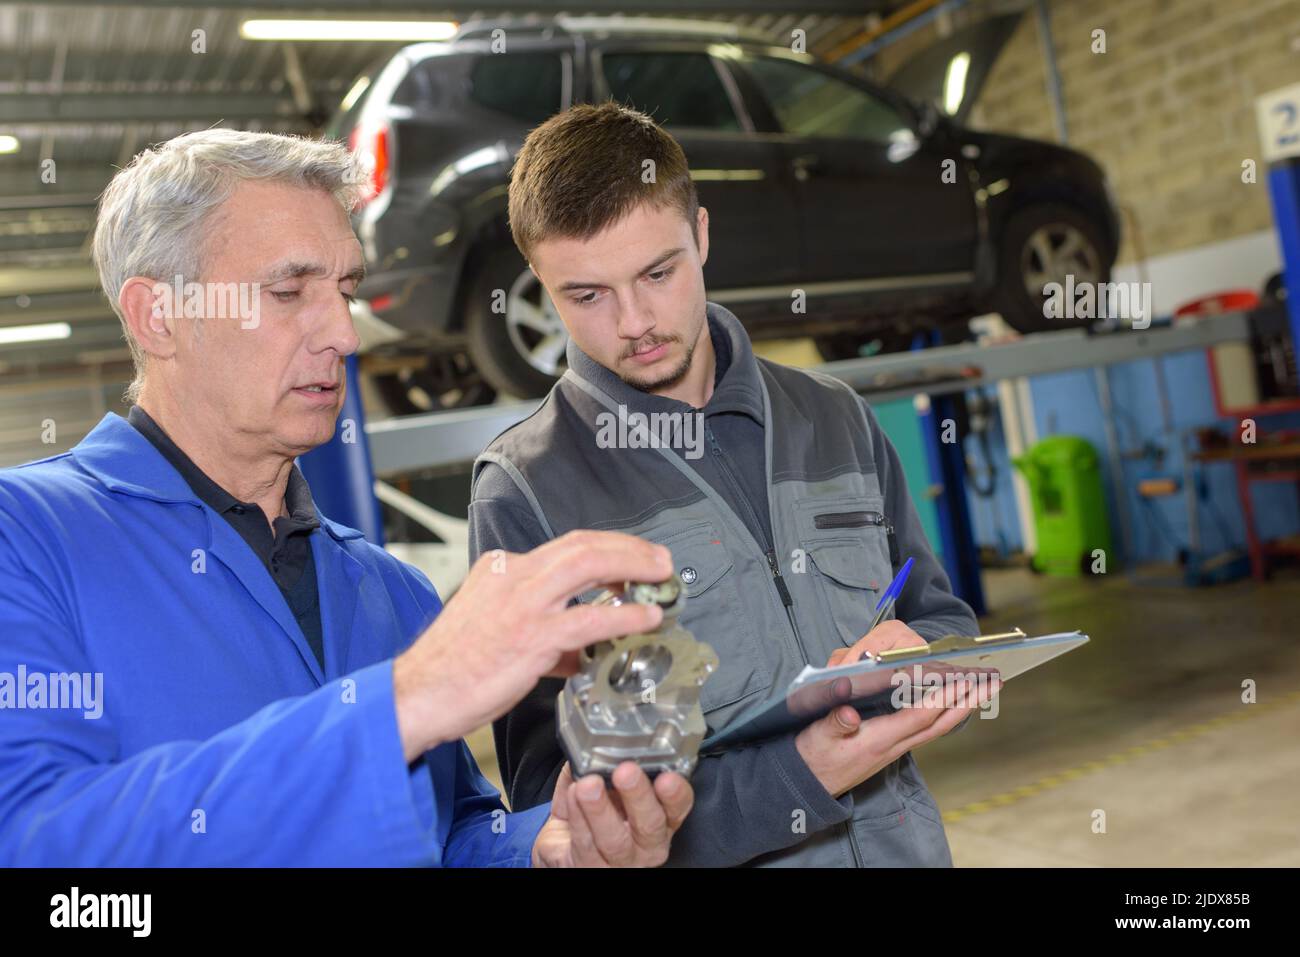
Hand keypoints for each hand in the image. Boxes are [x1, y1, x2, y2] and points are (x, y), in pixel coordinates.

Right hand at [392, 531, 672, 759]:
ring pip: (590, 565)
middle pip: (584, 544)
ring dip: (634, 567)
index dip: (608, 548)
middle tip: (659, 560)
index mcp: (502, 568)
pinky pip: (590, 619)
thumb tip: (578, 651)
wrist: (417, 693)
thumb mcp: (496, 632)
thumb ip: (542, 634)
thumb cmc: (453, 669)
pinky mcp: (531, 636)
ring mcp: (522, 603)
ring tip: (661, 578)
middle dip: (629, 548)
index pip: (566, 546)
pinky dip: (625, 616)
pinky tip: (646, 619)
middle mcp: (513, 575)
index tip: (633, 557)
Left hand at [532, 763, 693, 866]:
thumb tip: (594, 741)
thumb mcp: (606, 790)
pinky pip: (584, 845)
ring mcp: (621, 862)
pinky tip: (573, 797)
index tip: (668, 776)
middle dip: (638, 796)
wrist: (565, 853)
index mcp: (660, 820)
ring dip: (600, 809)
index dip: (676, 794)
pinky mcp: (591, 869)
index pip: (678, 808)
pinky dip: (577, 818)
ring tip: (588, 785)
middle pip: (650, 825)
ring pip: (614, 839)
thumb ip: (603, 765)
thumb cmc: (592, 819)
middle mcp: (647, 844)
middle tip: (626, 771)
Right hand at [795, 621, 999, 796]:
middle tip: (991, 683)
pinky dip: (943, 715)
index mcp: (878, 740)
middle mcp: (893, 746)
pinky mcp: (890, 748)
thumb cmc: (812, 756)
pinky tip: (949, 705)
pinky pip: (925, 730)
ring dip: (961, 708)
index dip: (942, 698)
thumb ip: (835, 724)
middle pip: (939, 724)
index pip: (919, 716)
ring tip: (981, 689)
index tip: (964, 680)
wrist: (808, 786)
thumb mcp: (817, 737)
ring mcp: (894, 749)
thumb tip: (850, 713)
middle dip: (966, 702)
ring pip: (936, 728)